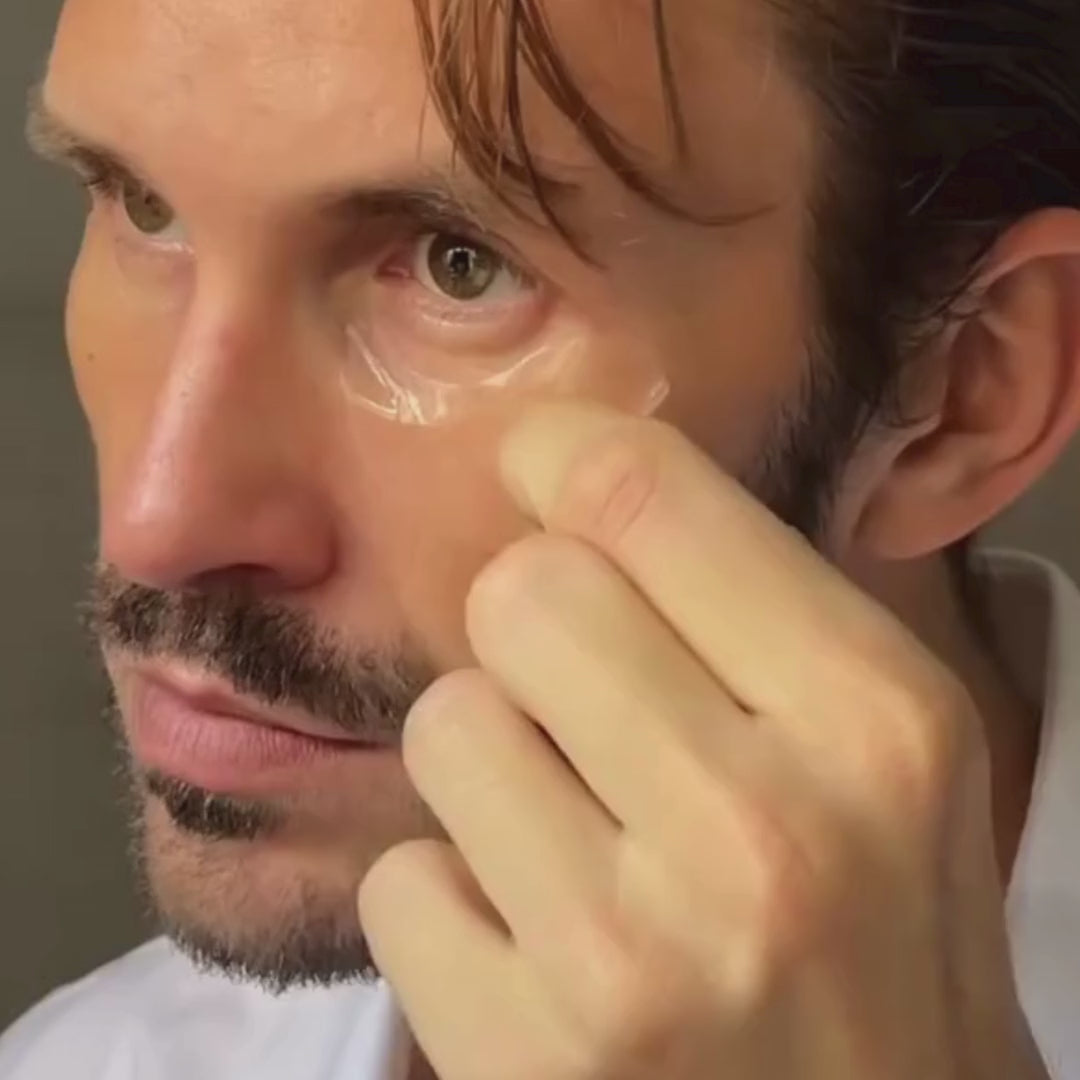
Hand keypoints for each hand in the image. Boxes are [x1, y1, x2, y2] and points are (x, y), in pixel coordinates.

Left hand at [358, 404, 1046, 1079]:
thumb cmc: (879, 946)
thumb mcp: (880, 758)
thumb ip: (751, 615)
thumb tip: (579, 482)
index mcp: (874, 722)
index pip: (644, 497)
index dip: (562, 456)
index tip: (536, 461)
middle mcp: (762, 828)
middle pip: (519, 592)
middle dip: (535, 631)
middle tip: (584, 705)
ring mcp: (631, 954)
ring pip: (446, 721)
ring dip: (491, 767)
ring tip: (572, 841)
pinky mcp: (523, 1057)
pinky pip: (400, 877)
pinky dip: (452, 899)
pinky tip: (536, 947)